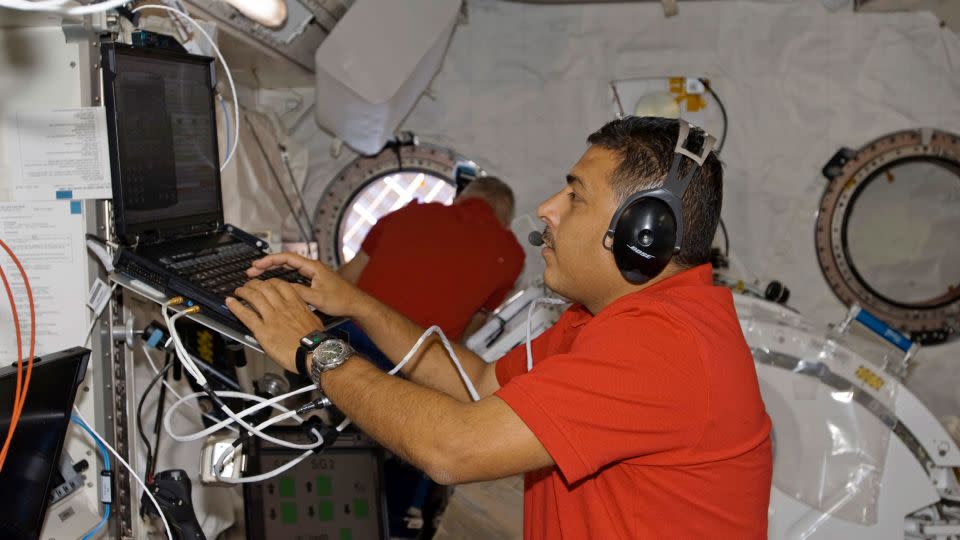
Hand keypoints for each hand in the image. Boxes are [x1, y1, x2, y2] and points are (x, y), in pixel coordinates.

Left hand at [225, 279, 322, 371]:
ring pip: (254, 297)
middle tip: (249, 285)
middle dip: (254, 284)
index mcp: (296, 304)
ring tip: (238, 291)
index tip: (266, 283)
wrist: (313, 353)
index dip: (270, 282)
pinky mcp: (263, 330)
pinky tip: (230, 302)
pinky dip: (236, 307)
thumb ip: (303, 311)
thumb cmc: (315, 341)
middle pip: (264, 287)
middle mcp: (283, 307)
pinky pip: (246, 315)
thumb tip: (300, 310)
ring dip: (243, 292)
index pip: (280, 285)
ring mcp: (272, 317)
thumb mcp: (313, 319)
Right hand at [247, 252, 364, 317]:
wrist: (355, 304)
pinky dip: (281, 278)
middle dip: (267, 265)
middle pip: (285, 261)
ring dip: (273, 271)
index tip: (257, 265)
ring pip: (288, 268)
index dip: (270, 260)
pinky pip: (292, 275)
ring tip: (257, 276)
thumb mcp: (317, 298)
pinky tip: (273, 283)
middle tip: (251, 271)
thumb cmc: (342, 300)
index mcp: (313, 267)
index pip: (287, 258)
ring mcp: (312, 273)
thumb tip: (281, 289)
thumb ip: (299, 292)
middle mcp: (312, 267)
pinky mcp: (313, 280)